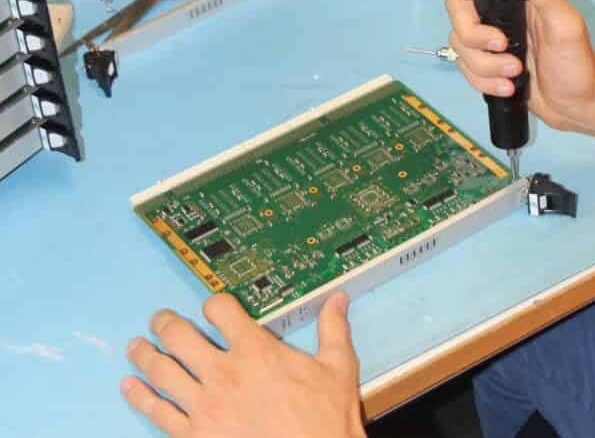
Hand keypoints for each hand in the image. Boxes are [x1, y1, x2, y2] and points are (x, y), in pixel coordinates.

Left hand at [121, 291, 365, 437]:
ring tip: (135, 346)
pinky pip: (158, 413)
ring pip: (163, 373)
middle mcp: (223, 373)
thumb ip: (333, 329)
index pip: (222, 311)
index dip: (214, 304)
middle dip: (165, 324)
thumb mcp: (337, 368)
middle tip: (158, 319)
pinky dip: (139, 398)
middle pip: (181, 337)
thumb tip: (337, 298)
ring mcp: (204, 407)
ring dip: (145, 356)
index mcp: (256, 350)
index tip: (212, 307)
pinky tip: (129, 387)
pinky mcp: (193, 436)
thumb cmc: (324, 419)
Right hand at [445, 0, 594, 131]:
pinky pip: (464, 67)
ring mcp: (489, 38)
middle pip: (457, 9)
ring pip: (459, 43)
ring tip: (514, 72)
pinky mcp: (485, 63)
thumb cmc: (579, 64)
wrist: (577, 106)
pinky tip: (507, 85)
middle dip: (475, 35)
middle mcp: (499, 12)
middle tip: (503, 46)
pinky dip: (483, 80)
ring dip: (484, 64)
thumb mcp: (564, 24)